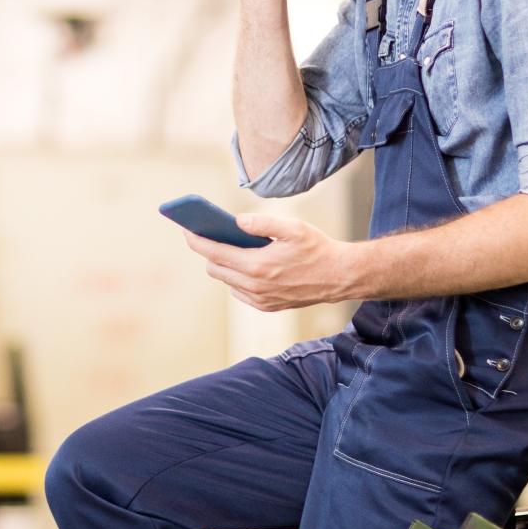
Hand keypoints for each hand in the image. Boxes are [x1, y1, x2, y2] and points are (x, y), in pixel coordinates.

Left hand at [178, 212, 357, 310]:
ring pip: (227, 281)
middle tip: (210, 234)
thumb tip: (235, 221)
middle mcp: (255, 286)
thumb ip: (261, 223)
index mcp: (258, 265)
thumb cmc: (317, 249)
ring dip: (224, 265)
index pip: (213, 253)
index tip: (187, 229)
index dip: (196, 240)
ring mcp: (260, 299)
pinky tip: (247, 264)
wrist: (340, 277)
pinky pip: (240, 292)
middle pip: (215, 269)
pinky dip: (238, 278)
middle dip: (209, 251)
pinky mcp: (267, 306)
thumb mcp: (292, 228)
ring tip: (229, 246)